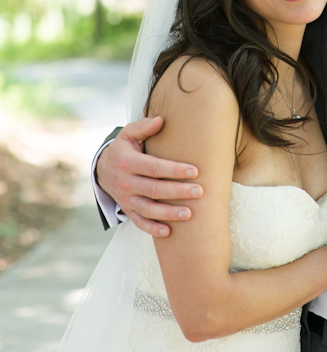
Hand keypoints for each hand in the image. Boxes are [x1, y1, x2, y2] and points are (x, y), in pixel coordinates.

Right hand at [96, 116, 202, 236]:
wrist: (103, 168)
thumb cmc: (124, 148)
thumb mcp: (129, 134)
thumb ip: (144, 127)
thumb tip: (161, 120)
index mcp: (128, 162)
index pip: (154, 167)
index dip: (174, 170)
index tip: (194, 171)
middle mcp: (126, 182)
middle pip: (154, 189)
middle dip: (178, 192)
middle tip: (199, 191)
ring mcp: (126, 199)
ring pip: (148, 209)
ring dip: (169, 213)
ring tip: (189, 213)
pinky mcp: (127, 210)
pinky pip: (139, 222)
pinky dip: (152, 229)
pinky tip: (168, 231)